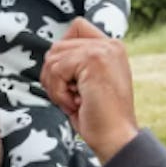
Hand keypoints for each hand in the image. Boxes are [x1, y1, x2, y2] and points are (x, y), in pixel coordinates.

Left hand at [40, 18, 138, 162]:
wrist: (116, 138)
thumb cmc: (99, 118)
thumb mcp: (86, 84)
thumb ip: (75, 64)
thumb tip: (49, 57)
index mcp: (111, 48)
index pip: (75, 27)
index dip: (62, 54)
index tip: (71, 82)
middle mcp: (109, 44)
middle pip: (57, 46)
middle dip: (54, 76)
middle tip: (71, 98)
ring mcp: (102, 50)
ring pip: (53, 58)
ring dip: (56, 87)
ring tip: (75, 102)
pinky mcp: (94, 59)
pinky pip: (56, 70)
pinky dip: (58, 92)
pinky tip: (76, 104)